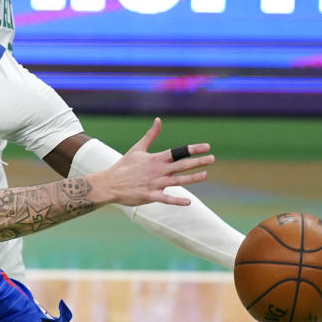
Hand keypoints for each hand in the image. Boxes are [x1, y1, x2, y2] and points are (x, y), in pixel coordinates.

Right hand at [93, 118, 213, 206]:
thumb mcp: (137, 148)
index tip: (207, 147)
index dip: (193, 149)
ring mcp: (154, 183)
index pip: (178, 152)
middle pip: (181, 165)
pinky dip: (177, 200)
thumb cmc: (124, 166)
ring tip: (205, 174)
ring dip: (192, 178)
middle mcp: (158, 170)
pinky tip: (188, 202)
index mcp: (156, 159)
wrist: (109, 183)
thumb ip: (151, 135)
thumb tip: (159, 120)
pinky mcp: (150, 195)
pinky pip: (166, 198)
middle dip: (198, 162)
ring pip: (177, 181)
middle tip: (212, 159)